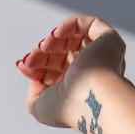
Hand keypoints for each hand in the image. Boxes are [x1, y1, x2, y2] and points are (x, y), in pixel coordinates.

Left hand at [15, 14, 126, 129]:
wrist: (91, 99)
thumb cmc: (70, 108)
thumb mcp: (39, 108)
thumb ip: (33, 94)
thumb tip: (36, 78)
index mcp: (78, 91)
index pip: (56, 72)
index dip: (37, 66)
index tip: (25, 65)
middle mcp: (91, 75)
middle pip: (62, 55)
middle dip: (42, 54)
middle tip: (31, 58)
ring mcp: (101, 58)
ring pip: (74, 40)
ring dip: (54, 41)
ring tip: (44, 46)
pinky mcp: (109, 42)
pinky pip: (89, 25)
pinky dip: (70, 25)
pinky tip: (56, 34)